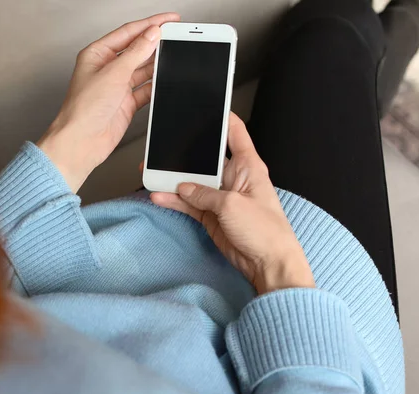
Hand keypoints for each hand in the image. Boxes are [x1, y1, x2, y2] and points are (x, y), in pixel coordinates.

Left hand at [38, 13, 180, 191]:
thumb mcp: (113, 73)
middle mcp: (107, 69)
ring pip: (143, 70)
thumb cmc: (83, 109)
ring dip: (157, 64)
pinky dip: (156, 85)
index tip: (169, 19)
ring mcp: (117, 87)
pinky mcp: (126, 103)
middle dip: (155, 43)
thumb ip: (136, 53)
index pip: (128, 32)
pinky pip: (146, 90)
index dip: (150, 24)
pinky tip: (164, 80)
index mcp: (97, 54)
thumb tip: (152, 34)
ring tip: (174, 56)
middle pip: (137, 50)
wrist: (81, 142)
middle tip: (175, 36)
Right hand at [151, 113, 314, 294]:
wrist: (267, 264)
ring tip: (150, 173)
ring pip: (192, 182)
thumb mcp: (232, 205)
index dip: (221, 117)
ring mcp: (220, 197)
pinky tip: (159, 196)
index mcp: (247, 166)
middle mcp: (233, 177)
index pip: (235, 133)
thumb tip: (183, 188)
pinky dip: (174, 201)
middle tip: (162, 146)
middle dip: (184, 152)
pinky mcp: (211, 215)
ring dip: (173, 180)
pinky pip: (189, 203)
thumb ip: (204, 193)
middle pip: (205, 157)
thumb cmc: (264, 230)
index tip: (203, 105)